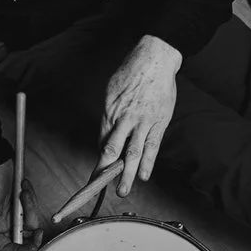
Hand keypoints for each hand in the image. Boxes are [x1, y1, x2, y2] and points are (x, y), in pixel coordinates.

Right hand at [0, 162, 36, 250]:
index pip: (7, 249)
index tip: (30, 247)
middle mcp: (5, 225)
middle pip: (24, 238)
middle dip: (32, 232)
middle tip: (38, 231)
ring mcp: (15, 216)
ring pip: (31, 223)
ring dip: (30, 207)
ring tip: (23, 192)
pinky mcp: (23, 206)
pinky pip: (33, 209)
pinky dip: (31, 198)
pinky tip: (24, 188)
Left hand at [81, 34, 179, 216]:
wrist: (154, 59)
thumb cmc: (131, 73)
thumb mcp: (111, 91)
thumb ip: (110, 114)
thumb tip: (107, 135)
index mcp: (109, 111)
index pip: (101, 142)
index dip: (98, 160)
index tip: (93, 176)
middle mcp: (123, 119)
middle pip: (112, 150)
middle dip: (105, 173)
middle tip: (99, 190)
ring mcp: (141, 122)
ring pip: (132, 152)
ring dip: (126, 174)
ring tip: (123, 190)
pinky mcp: (158, 122)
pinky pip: (152, 146)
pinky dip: (147, 162)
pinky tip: (143, 176)